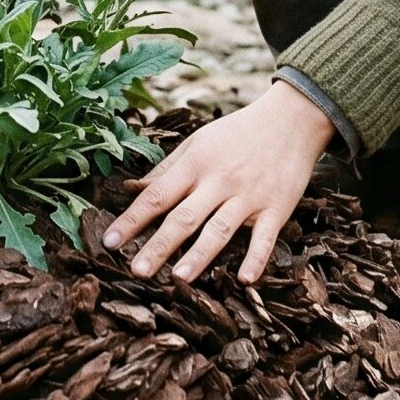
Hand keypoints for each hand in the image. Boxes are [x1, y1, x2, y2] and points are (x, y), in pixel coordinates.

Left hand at [102, 77, 335, 286]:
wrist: (290, 119)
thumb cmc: (237, 133)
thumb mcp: (198, 142)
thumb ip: (166, 168)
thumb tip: (132, 190)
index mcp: (195, 164)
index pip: (157, 195)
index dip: (132, 219)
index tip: (109, 242)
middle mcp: (219, 181)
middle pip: (184, 217)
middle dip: (159, 245)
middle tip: (136, 270)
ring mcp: (249, 196)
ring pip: (220, 229)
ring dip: (199, 255)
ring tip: (178, 279)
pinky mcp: (277, 208)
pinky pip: (266, 237)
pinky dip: (256, 258)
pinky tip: (245, 279)